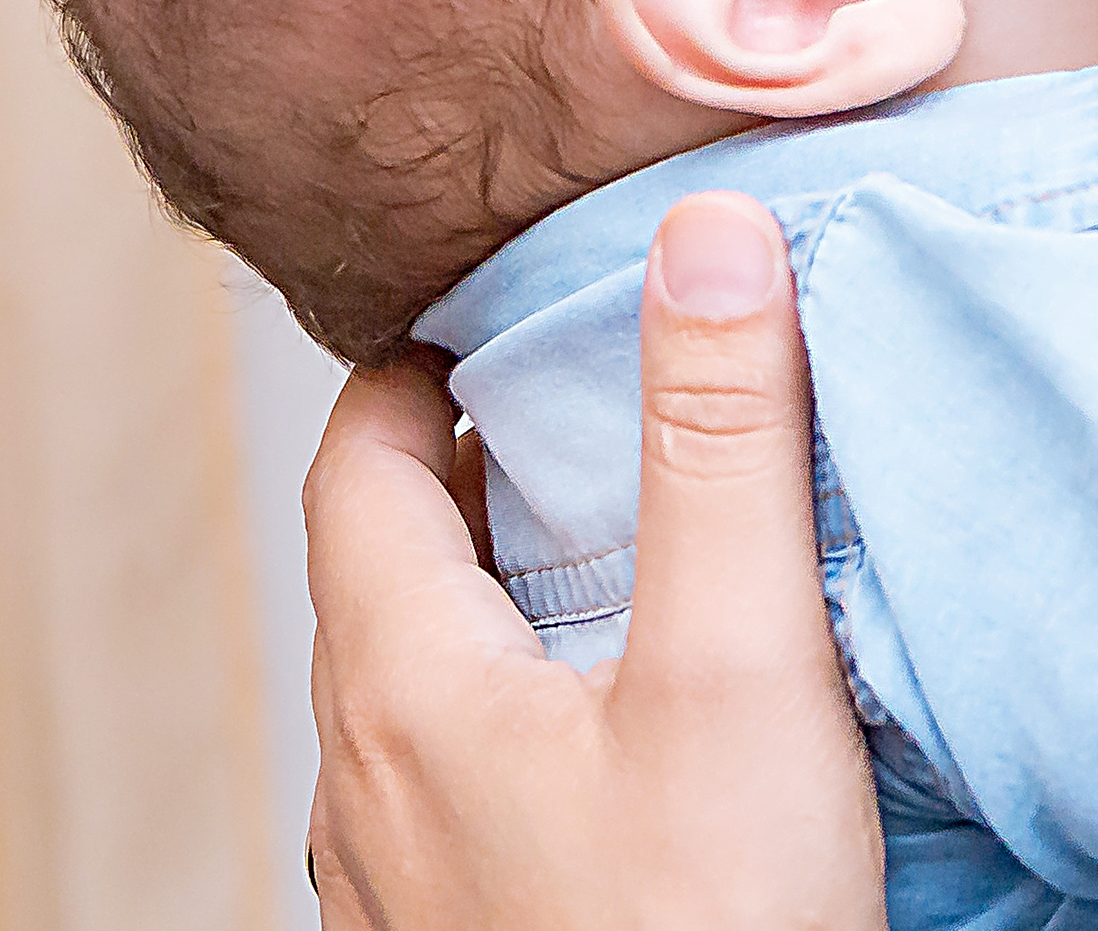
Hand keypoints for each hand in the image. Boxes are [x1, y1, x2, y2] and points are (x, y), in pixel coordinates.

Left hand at [300, 193, 881, 928]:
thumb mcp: (734, 664)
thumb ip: (722, 444)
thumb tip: (707, 232)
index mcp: (399, 684)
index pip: (363, 461)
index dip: (435, 360)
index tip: (530, 305)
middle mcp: (365, 783)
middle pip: (391, 570)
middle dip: (490, 467)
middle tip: (610, 402)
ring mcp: (405, 885)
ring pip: (424, 685)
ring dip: (512, 595)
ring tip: (642, 553)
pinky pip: (465, 784)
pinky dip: (531, 707)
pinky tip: (640, 732)